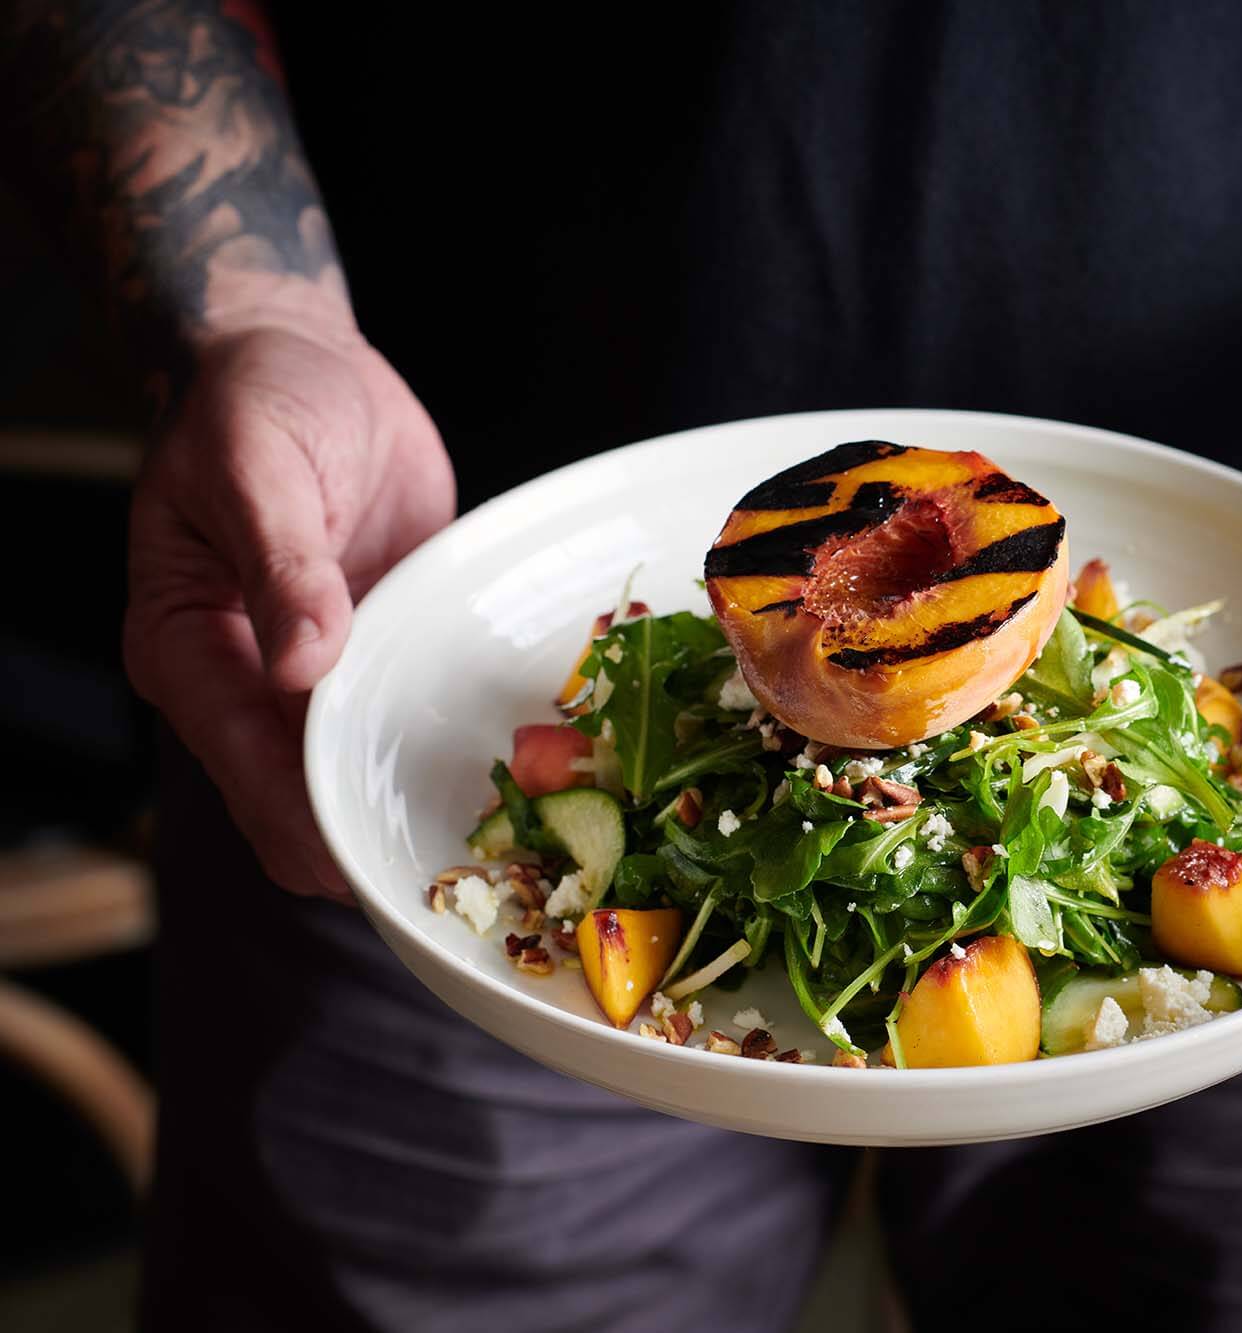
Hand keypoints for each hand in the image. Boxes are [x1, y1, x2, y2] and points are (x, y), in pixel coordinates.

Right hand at [124, 314, 454, 898]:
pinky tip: (527, 770)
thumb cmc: (255, 402)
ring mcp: (320, 672)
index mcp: (190, 650)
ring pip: (365, 770)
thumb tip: (300, 665)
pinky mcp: (380, 647)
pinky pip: (411, 713)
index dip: (313, 824)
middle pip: (308, 800)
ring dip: (420, 799)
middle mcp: (249, 680)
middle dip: (373, 834)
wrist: (302, 359)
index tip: (383, 864)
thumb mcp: (256, 467)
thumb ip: (281, 564)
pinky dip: (451, 744)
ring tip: (510, 843)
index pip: (250, 772)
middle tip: (473, 872)